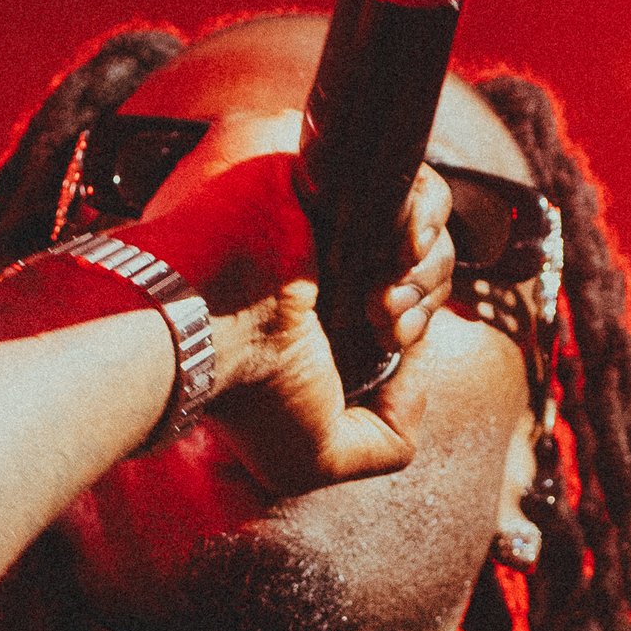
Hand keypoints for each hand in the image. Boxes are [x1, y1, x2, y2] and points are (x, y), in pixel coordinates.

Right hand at [146, 137, 457, 491]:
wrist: (202, 326)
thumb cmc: (247, 395)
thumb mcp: (319, 459)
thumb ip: (388, 438)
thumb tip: (416, 368)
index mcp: (332, 313)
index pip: (412, 302)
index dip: (419, 322)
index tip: (390, 344)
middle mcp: (335, 261)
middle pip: (429, 261)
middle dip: (423, 298)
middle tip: (381, 320)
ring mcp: (333, 213)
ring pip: (428, 222)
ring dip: (422, 267)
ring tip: (377, 294)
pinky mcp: (330, 170)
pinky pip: (412, 182)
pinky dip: (421, 219)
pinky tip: (397, 250)